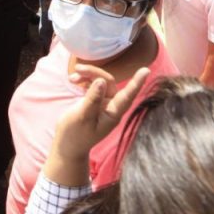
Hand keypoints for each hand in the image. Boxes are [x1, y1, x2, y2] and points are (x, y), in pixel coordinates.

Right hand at [45, 67, 150, 183]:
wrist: (67, 145)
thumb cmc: (75, 134)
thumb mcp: (82, 116)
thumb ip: (92, 99)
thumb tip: (101, 81)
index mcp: (112, 114)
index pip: (127, 96)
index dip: (136, 82)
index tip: (146, 70)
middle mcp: (111, 107)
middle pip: (109, 83)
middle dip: (94, 73)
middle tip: (77, 69)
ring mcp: (103, 103)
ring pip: (101, 81)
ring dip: (87, 76)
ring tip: (71, 78)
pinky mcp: (95, 100)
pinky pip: (93, 84)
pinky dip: (84, 80)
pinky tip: (73, 81)